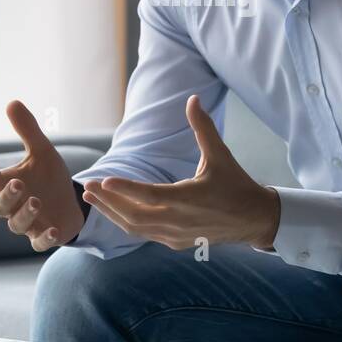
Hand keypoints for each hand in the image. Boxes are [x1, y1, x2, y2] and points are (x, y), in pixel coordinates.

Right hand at [0, 100, 85, 251]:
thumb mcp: (42, 151)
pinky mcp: (45, 236)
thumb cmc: (49, 176)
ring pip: (16, 225)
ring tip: (36, 201)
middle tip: (18, 184)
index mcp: (8, 184)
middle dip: (6, 196)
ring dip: (24, 214)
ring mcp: (28, 223)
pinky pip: (38, 243)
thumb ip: (27, 130)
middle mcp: (14, 205)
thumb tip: (13, 102)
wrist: (71, 199)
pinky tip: (53, 230)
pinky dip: (44, 238)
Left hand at [83, 94, 280, 251]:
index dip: (124, 188)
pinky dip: (126, 222)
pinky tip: (114, 210)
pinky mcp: (175, 243)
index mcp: (187, 198)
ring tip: (93, 198)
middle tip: (88, 186)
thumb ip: (202, 127)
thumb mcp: (220, 154)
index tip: (103, 179)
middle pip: (133, 215)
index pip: (148, 195)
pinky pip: (144, 234)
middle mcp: (178, 221)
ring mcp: (175, 235)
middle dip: (108, 201)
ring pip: (135, 228)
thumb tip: (192, 98)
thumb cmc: (236, 184)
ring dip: (112, 213)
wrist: (253, 220)